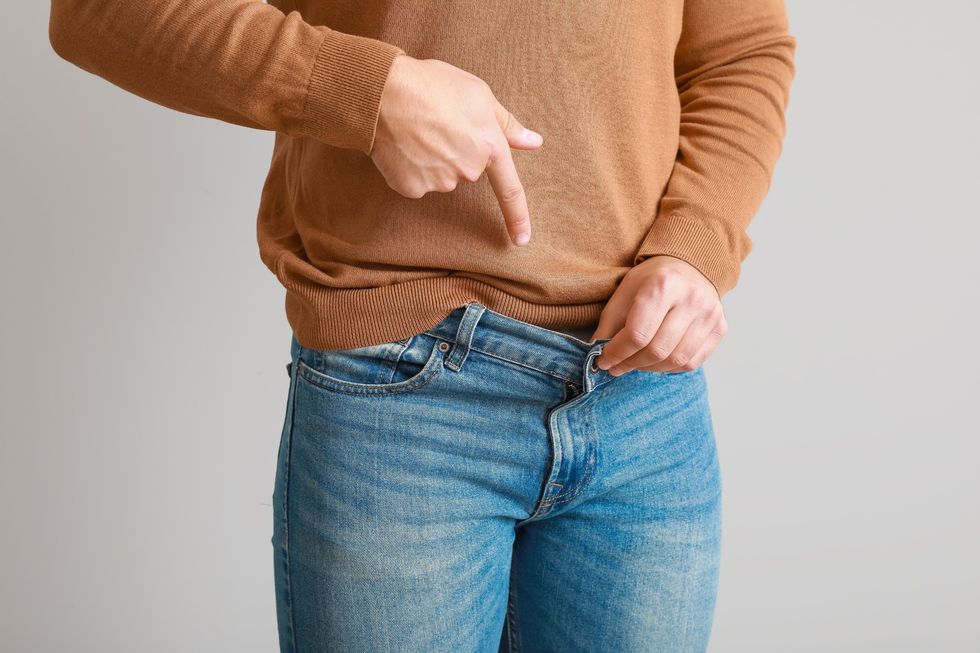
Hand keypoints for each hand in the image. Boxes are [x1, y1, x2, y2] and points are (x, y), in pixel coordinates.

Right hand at [370, 54, 543, 245]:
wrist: (384, 92)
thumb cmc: (433, 85)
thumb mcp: (479, 94)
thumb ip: (507, 124)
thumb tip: (535, 142)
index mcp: (489, 147)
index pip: (510, 190)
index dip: (518, 217)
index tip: (522, 240)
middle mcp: (468, 170)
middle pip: (466, 170)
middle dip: (457, 151)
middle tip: (439, 123)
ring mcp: (440, 181)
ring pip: (441, 176)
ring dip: (433, 158)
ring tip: (417, 129)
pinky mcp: (413, 187)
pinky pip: (417, 181)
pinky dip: (411, 167)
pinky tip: (403, 144)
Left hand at [590, 256, 727, 374]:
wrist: (689, 266)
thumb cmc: (653, 279)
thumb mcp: (624, 292)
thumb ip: (609, 324)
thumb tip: (597, 356)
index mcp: (663, 285)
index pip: (637, 334)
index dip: (616, 353)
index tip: (603, 361)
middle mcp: (691, 299)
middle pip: (657, 350)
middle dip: (631, 363)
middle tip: (617, 366)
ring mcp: (710, 314)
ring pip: (676, 360)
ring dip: (649, 368)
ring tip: (635, 363)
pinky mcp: (720, 328)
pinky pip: (692, 362)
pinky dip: (670, 367)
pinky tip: (657, 360)